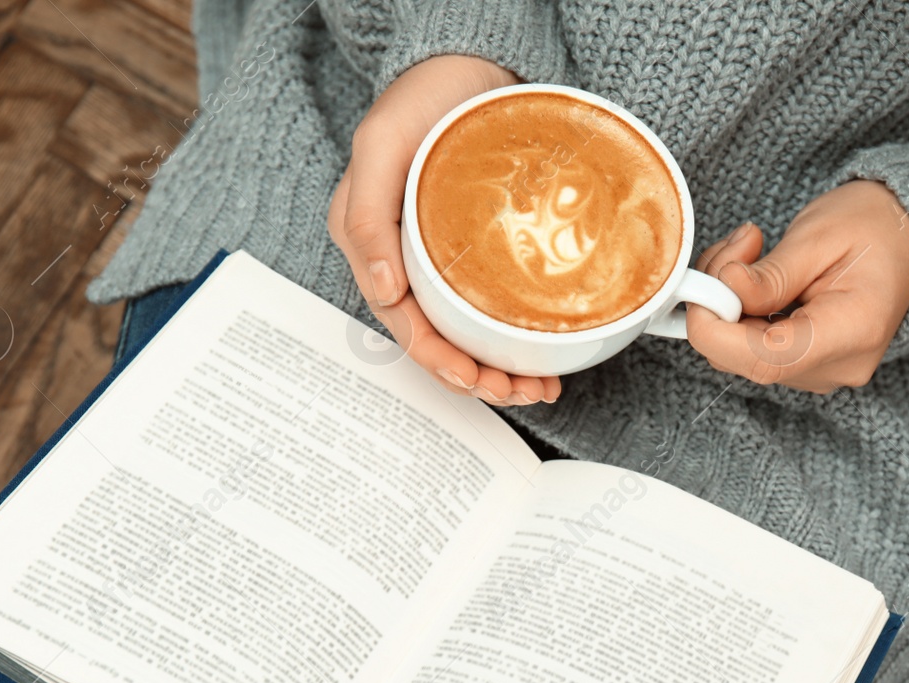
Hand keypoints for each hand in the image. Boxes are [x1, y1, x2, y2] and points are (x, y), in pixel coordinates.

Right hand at [328, 56, 560, 405]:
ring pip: (466, 334)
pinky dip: (513, 339)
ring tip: (537, 387)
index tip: (473, 378)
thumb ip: (367, 217)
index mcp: (372, 248)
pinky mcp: (477, 255)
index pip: (403, 323)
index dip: (437, 360)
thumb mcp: (379, 147)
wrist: (464, 65)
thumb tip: (383, 291)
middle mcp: (404, 262)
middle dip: (476, 377)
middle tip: (520, 391)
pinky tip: (541, 358)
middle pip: (438, 339)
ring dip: (498, 369)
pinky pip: (490, 309)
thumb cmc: (417, 100)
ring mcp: (442, 261)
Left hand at [685, 181, 908, 392]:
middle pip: (745, 358)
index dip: (716, 329)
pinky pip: (754, 348)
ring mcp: (821, 371)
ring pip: (741, 354)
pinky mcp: (806, 364)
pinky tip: (755, 277)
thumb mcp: (820, 236)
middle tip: (738, 246)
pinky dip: (741, 312)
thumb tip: (722, 291)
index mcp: (852, 333)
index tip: (702, 286)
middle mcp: (837, 366)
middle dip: (719, 303)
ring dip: (728, 303)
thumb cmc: (874, 228)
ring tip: (750, 251)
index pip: (763, 360)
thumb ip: (771, 273)